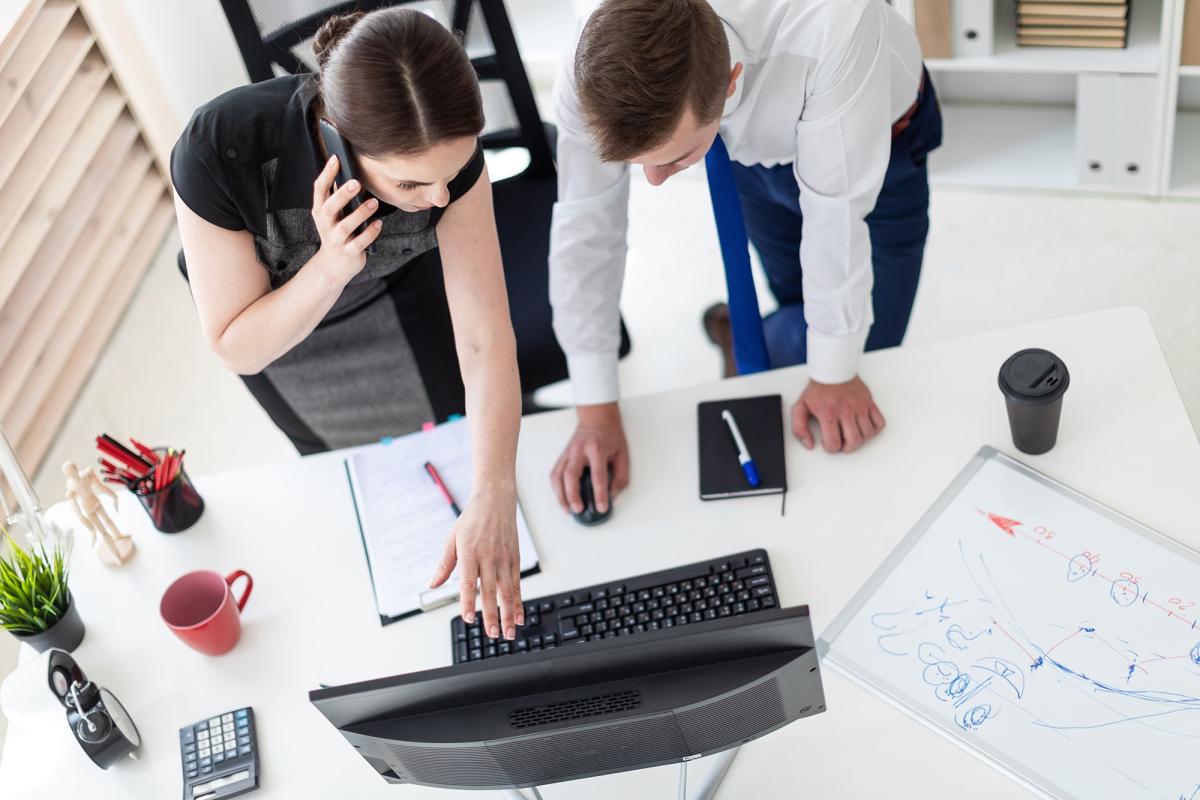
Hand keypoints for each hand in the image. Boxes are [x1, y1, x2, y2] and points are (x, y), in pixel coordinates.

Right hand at [310, 155, 382, 282]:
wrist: (333, 266)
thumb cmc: (336, 234)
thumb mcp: (332, 215)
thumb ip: (337, 196)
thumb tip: (348, 171)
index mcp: (320, 211)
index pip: (319, 189)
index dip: (326, 173)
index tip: (336, 158)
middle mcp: (326, 225)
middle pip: (330, 207)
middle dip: (342, 194)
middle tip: (357, 182)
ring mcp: (336, 240)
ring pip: (346, 226)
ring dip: (360, 213)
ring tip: (373, 203)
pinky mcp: (349, 252)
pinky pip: (360, 243)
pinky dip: (370, 233)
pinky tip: (378, 224)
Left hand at [428, 491, 523, 639]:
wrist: (495, 500)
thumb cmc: (472, 519)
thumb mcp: (452, 539)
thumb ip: (444, 565)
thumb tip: (432, 584)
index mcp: (470, 552)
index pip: (469, 582)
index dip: (469, 602)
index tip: (469, 618)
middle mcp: (489, 557)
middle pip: (491, 591)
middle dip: (492, 615)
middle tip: (493, 634)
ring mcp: (504, 558)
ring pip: (508, 591)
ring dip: (509, 614)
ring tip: (509, 632)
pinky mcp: (515, 559)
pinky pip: (517, 584)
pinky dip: (519, 601)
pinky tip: (519, 615)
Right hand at [550, 403, 629, 514]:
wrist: (597, 418)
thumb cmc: (610, 435)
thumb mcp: (622, 454)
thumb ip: (620, 476)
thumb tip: (612, 495)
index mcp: (597, 449)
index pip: (597, 475)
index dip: (600, 494)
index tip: (601, 507)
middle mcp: (579, 451)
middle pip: (571, 475)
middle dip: (572, 495)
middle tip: (578, 509)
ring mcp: (568, 453)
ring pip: (558, 476)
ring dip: (560, 495)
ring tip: (567, 509)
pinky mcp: (562, 456)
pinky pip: (555, 474)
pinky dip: (556, 488)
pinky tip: (561, 497)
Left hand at [791, 376, 884, 453]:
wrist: (833, 369)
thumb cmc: (818, 389)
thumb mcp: (800, 407)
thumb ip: (799, 428)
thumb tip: (809, 444)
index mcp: (829, 414)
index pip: (834, 443)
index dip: (830, 447)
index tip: (827, 441)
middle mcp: (846, 411)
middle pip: (854, 442)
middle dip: (847, 447)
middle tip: (841, 442)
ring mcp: (860, 407)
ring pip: (868, 434)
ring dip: (860, 439)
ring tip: (851, 434)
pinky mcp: (869, 403)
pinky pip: (879, 422)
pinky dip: (874, 429)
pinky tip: (863, 427)